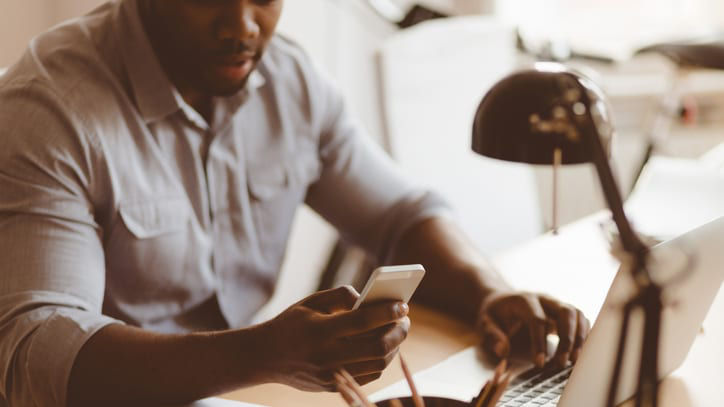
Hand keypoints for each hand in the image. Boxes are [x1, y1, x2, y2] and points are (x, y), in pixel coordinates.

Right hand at [258, 286, 409, 390]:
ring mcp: (331, 374)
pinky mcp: (334, 386)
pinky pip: (369, 376)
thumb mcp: (310, 302)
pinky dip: (383, 360)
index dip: (387, 312)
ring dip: (395, 347)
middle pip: (377, 347)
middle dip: (398, 332)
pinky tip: (385, 346)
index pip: (363, 321)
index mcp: (320, 330)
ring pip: (378, 364)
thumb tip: (367, 297)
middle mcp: (327, 355)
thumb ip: (340, 295)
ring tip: (398, 332)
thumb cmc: (291, 323)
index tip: (403, 305)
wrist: (265, 357)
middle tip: (406, 319)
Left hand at [477, 291, 589, 367]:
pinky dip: (584, 335)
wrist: (501, 300)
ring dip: (579, 337)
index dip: (539, 342)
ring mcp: (556, 304)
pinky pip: (581, 319)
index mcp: (523, 300)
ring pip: (576, 314)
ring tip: (574, 360)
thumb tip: (503, 351)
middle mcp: (544, 299)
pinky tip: (580, 352)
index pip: (537, 319)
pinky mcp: (563, 312)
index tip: (539, 363)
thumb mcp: (485, 322)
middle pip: (564, 312)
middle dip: (567, 338)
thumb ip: (492, 335)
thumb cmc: (494, 313)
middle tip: (562, 362)